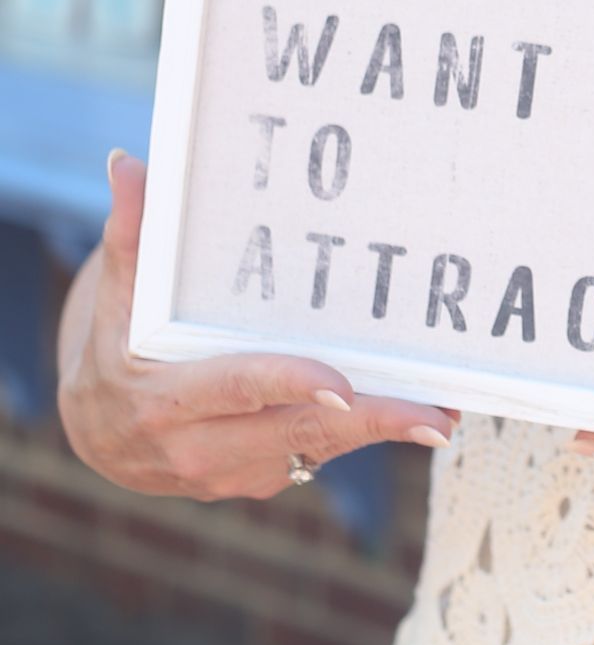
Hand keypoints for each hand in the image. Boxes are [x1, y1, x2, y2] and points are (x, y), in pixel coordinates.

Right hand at [56, 152, 457, 502]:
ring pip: (317, 448)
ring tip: (441, 416)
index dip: (291, 385)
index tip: (344, 385)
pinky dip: (360, 435)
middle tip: (433, 417)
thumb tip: (130, 164)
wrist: (100, 434)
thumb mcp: (119, 298)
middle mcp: (199, 445)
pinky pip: (317, 454)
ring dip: (381, 433)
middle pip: (296, 430)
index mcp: (166, 400)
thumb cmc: (118, 350)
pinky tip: (411, 418)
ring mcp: (232, 472)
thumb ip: (133, 236)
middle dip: (371, 423)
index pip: (239, 388)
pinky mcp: (260, 480)